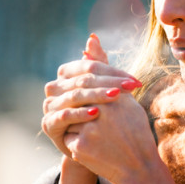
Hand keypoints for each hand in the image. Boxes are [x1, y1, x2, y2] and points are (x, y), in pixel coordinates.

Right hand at [41, 34, 140, 157]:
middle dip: (110, 83)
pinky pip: (64, 116)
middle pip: (84, 81)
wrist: (92, 146)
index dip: (114, 72)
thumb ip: (98, 63)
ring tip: (116, 96)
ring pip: (75, 96)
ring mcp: (49, 105)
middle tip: (132, 88)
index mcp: (66, 74)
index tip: (136, 81)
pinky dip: (80, 114)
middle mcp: (54, 87)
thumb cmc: (100, 113)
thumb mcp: (103, 88)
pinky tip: (96, 114)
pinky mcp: (48, 124)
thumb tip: (92, 37)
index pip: (90, 67)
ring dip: (97, 96)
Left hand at [61, 37, 176, 183]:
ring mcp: (89, 128)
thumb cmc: (133, 130)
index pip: (84, 78)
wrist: (139, 168)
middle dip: (77, 106)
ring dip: (75, 123)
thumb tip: (89, 40)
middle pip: (73, 97)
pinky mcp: (80, 146)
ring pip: (67, 116)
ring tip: (94, 134)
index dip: (82, 87)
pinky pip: (66, 136)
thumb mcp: (124, 96)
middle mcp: (102, 107)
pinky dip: (75, 141)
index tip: (88, 97)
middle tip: (89, 117)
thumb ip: (104, 68)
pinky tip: (92, 148)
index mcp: (115, 93)